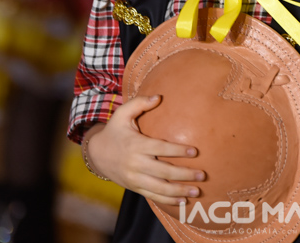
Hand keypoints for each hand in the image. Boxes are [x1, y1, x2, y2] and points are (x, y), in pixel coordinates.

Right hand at [85, 95, 205, 204]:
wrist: (96, 154)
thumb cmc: (114, 131)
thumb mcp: (122, 114)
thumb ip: (139, 103)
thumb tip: (158, 97)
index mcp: (136, 145)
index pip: (160, 148)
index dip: (177, 150)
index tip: (194, 151)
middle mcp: (135, 163)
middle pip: (163, 171)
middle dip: (184, 174)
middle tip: (203, 174)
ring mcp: (135, 178)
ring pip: (160, 188)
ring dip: (180, 191)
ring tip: (197, 191)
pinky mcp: (135, 187)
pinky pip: (153, 196)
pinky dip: (168, 200)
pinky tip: (183, 201)